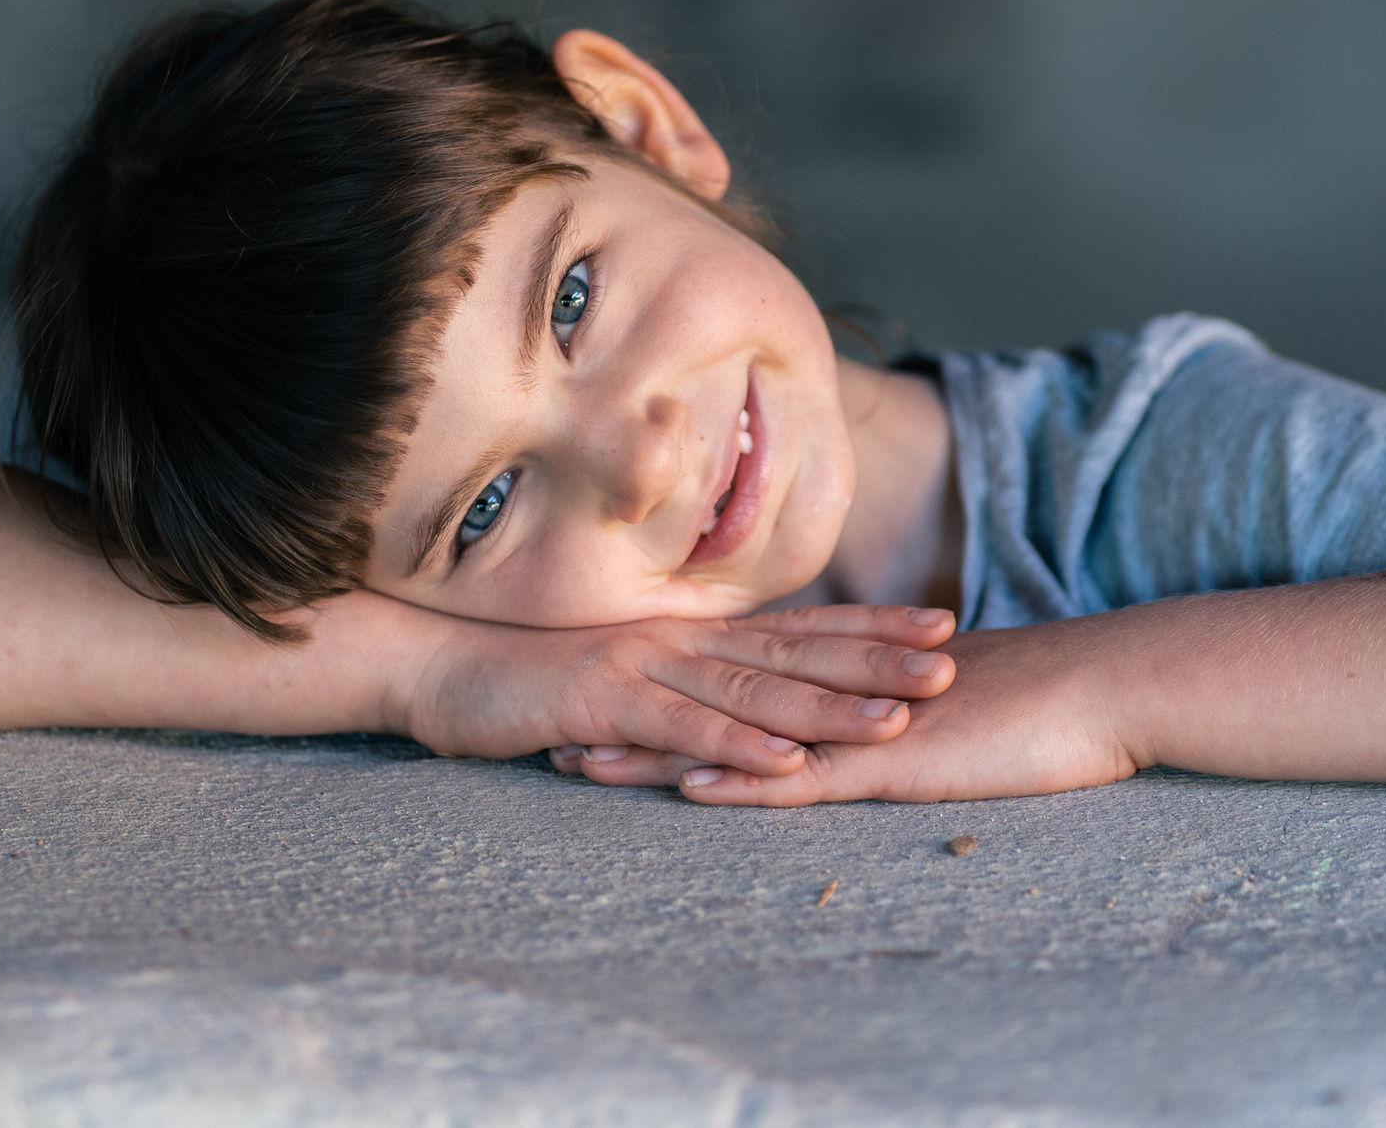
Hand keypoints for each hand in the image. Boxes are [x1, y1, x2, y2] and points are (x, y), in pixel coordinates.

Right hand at [402, 602, 957, 776]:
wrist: (434, 663)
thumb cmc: (525, 677)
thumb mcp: (620, 672)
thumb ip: (680, 678)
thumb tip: (739, 695)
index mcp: (687, 633)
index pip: (795, 626)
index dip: (869, 626)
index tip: (941, 624)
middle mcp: (678, 640)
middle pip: (794, 651)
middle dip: (877, 659)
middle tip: (952, 664)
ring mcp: (642, 666)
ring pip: (752, 690)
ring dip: (826, 707)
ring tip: (897, 721)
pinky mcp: (603, 703)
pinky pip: (681, 727)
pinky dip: (735, 745)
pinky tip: (785, 762)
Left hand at [554, 619, 1140, 804]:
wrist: (1102, 686)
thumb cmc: (1044, 698)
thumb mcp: (950, 697)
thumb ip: (899, 699)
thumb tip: (872, 709)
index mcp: (843, 674)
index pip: (735, 673)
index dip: (665, 675)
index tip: (598, 678)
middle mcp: (835, 691)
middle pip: (710, 696)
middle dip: (630, 705)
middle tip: (549, 711)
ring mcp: (857, 723)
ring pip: (735, 735)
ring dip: (657, 746)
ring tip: (579, 756)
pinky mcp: (890, 761)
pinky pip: (803, 775)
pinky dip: (742, 780)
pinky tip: (685, 788)